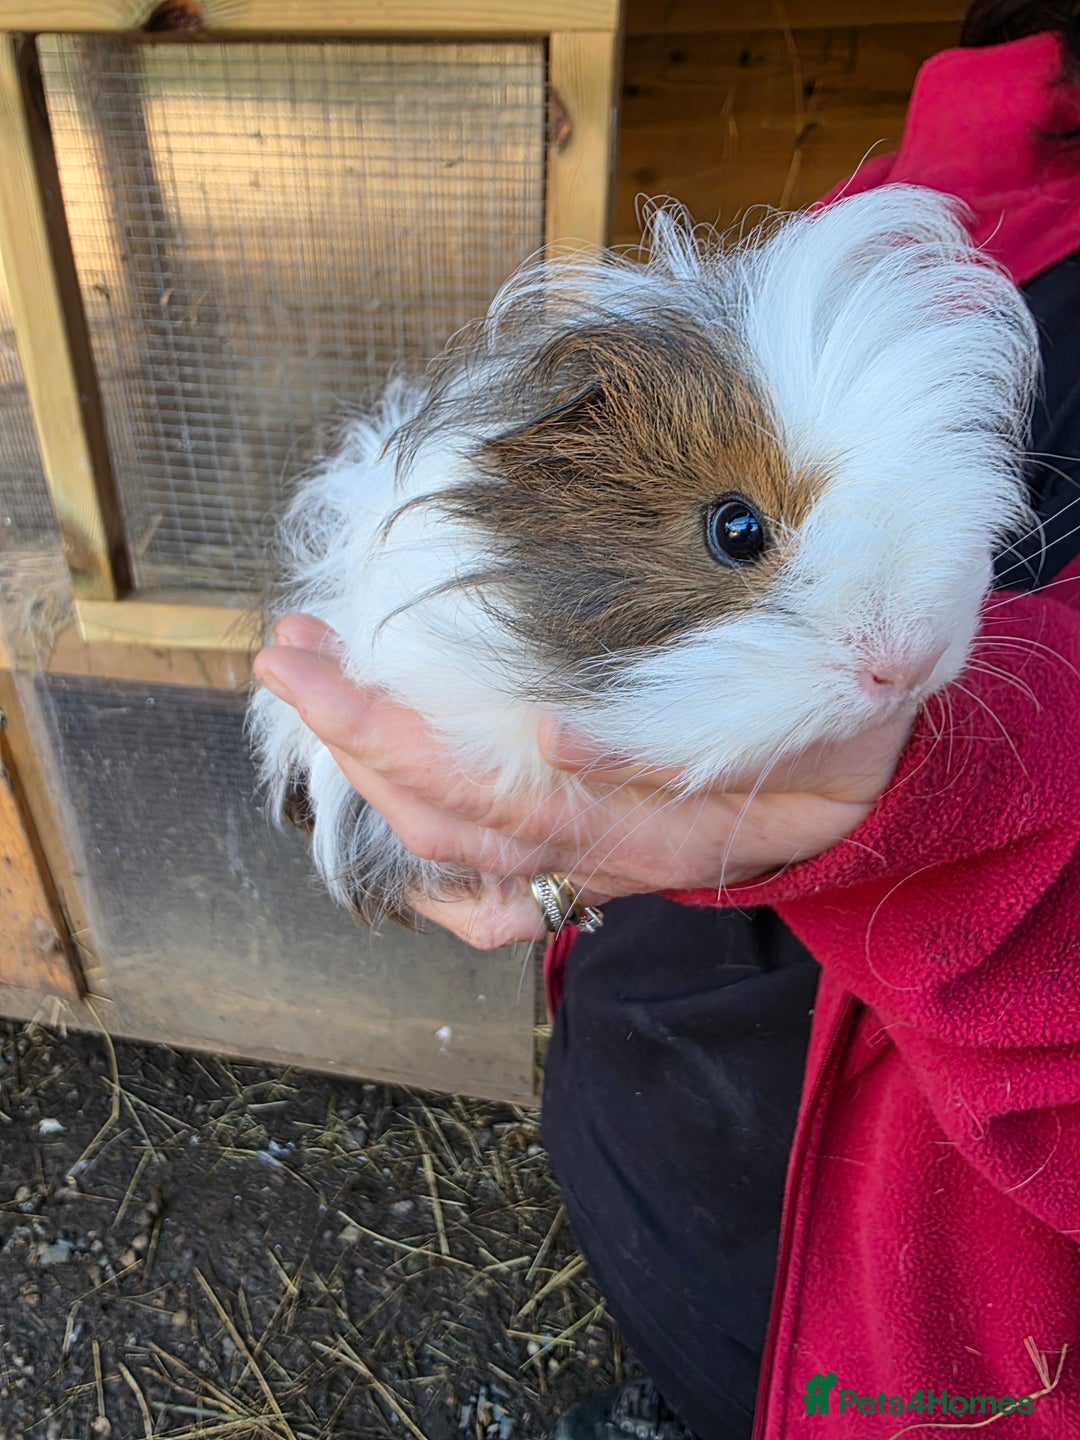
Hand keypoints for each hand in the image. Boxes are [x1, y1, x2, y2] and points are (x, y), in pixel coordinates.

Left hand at [252, 615, 916, 947]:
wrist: (868, 793)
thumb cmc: (843, 737)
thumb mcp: (819, 717)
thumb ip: (703, 735)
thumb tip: (553, 741)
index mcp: (655, 826)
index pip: (514, 803)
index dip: (426, 758)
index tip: (349, 688)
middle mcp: (604, 855)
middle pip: (454, 822)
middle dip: (357, 739)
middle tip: (287, 647)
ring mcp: (586, 857)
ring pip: (449, 840)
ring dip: (364, 759)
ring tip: (305, 670)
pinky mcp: (582, 846)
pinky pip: (479, 865)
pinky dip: (409, 817)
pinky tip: (362, 756)